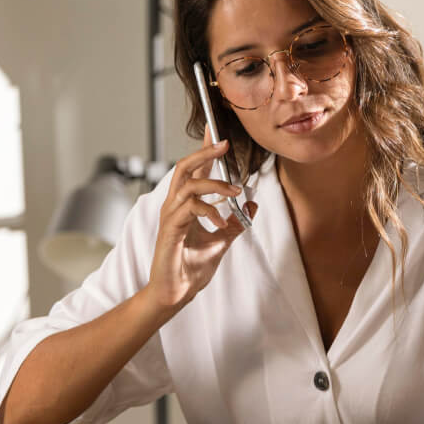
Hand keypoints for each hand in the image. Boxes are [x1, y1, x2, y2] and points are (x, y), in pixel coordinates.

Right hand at [144, 132, 255, 310]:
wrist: (175, 293)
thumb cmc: (191, 268)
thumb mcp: (222, 241)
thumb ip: (236, 222)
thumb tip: (253, 202)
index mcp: (184, 205)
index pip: (194, 170)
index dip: (204, 149)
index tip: (214, 130)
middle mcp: (174, 206)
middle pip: (185, 167)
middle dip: (205, 152)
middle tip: (224, 143)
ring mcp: (170, 216)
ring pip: (188, 184)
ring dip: (214, 184)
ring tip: (234, 191)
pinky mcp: (170, 230)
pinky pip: (188, 209)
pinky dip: (209, 210)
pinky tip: (221, 221)